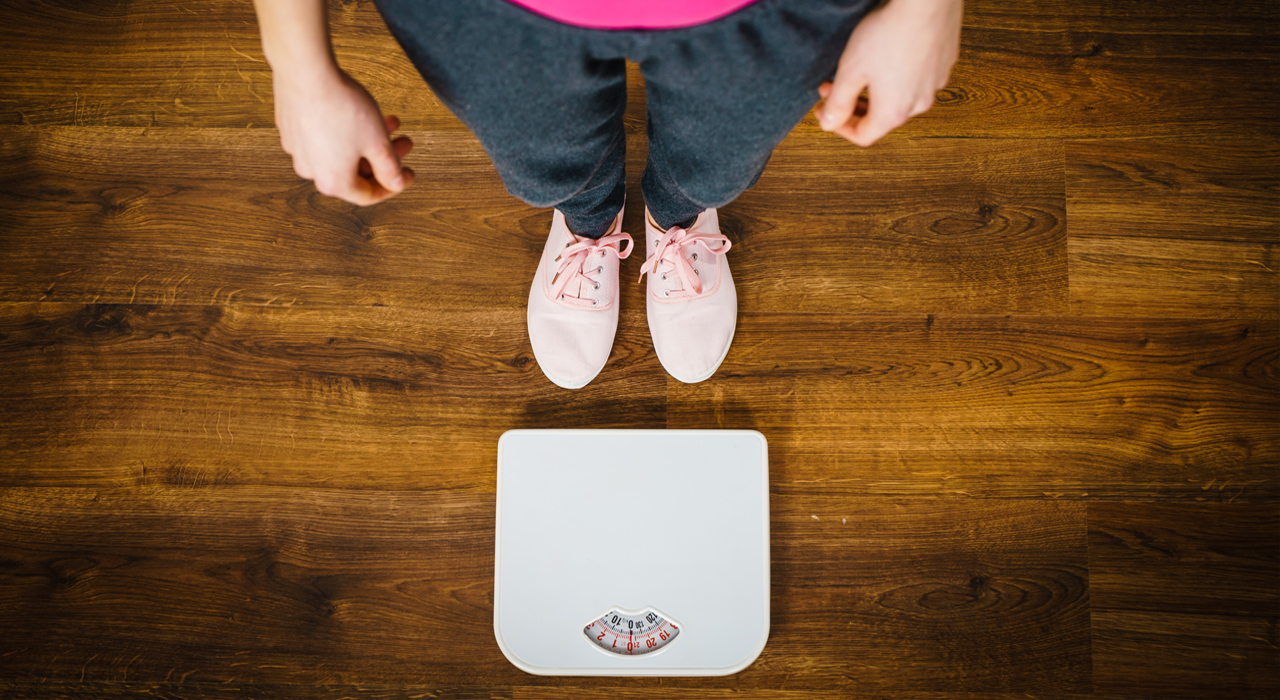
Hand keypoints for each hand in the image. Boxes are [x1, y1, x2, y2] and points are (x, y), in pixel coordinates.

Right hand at [273, 66, 414, 204]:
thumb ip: (390, 169)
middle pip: (355, 172)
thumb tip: (395, 183)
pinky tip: (360, 113)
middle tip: (403, 142)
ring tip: (389, 122)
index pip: (367, 195)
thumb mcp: (378, 142)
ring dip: (368, 141)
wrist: (306, 71)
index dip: (393, 186)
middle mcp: (310, 171)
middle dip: (383, 158)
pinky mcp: (290, 127)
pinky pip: (323, 137)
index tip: (408, 173)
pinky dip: (345, 131)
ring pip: (341, 152)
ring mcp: (297, 149)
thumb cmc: (343, 108)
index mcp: (333, 183)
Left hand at [817, 0, 961, 146]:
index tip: (825, 110)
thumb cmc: (888, 34)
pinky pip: (917, 78)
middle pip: (882, 118)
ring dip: (876, 91)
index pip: (863, 136)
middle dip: (854, 106)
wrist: (925, 2)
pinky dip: (899, 75)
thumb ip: (838, 103)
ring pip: (900, 98)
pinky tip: (888, 55)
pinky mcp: (945, 64)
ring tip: (860, 70)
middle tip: (834, 88)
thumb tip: (829, 124)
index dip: (839, 126)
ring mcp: (935, 84)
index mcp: (894, 113)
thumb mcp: (850, 71)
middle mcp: (919, 104)